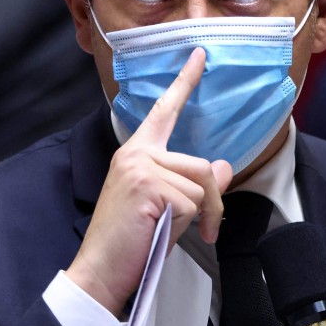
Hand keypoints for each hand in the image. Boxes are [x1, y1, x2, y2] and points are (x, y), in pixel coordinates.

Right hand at [66, 47, 233, 315]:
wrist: (100, 270)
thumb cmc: (130, 243)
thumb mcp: (166, 208)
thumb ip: (191, 185)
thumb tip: (224, 166)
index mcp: (136, 153)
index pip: (164, 110)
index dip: (185, 82)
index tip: (200, 55)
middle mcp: (137, 153)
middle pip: (203, 165)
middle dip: (214, 203)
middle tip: (209, 231)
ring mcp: (141, 166)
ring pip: (202, 184)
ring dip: (203, 216)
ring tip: (174, 233)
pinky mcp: (149, 184)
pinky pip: (193, 201)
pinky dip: (188, 224)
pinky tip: (161, 233)